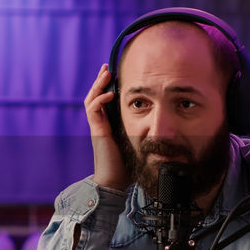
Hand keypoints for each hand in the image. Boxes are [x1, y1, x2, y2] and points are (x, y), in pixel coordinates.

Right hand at [85, 64, 129, 190]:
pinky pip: (93, 111)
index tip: (114, 76)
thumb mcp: (135, 144)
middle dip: (100, 81)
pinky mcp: (97, 132)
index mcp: (107, 125)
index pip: (102, 102)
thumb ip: (140, 133)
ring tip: (106, 74)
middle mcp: (99, 124)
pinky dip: (100, 100)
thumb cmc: (125, 167)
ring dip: (98, 86)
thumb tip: (159, 127)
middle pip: (94, 97)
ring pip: (91, 100)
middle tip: (106, 68)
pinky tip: (109, 95)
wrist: (113, 182)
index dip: (106, 88)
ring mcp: (96, 127)